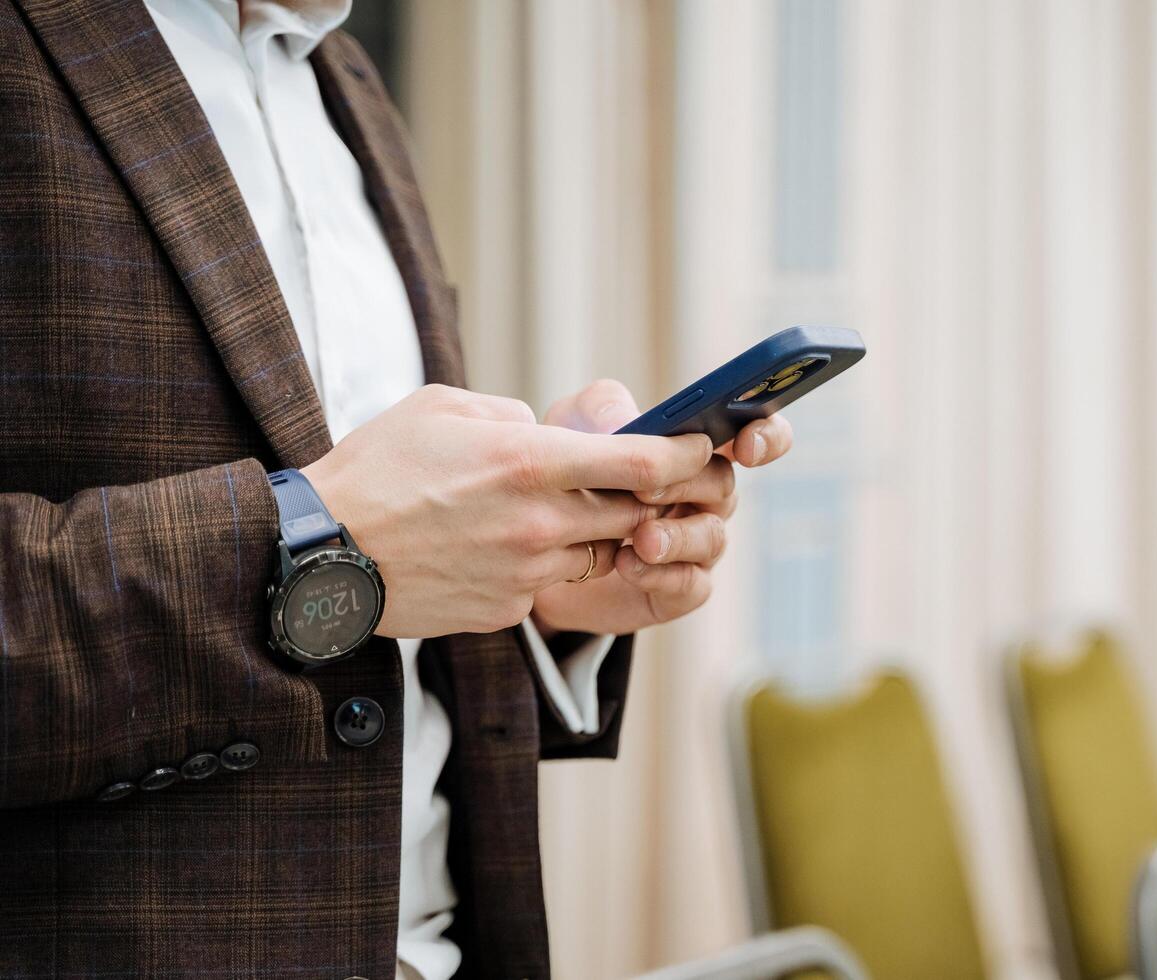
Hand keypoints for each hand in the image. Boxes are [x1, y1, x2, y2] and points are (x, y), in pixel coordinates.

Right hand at [300, 384, 710, 637]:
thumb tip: (550, 431)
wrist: (318, 557)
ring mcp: (525, 574)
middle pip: (635, 514)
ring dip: (594, 534)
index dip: (686, 456)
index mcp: (529, 463)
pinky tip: (500, 547)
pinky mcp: (507, 610)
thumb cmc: (375, 471)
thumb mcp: (442, 409)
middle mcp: (538, 523)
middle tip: (643, 481)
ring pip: (597, 553)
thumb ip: (512, 416)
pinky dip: (544, 564)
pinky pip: (550, 584)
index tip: (702, 447)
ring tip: (548, 511)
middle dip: (648, 498)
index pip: (643, 463)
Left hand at [530, 379, 793, 635]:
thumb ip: (601, 411)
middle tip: (643, 489)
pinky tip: (627, 564)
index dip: (766, 437)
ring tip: (639, 538)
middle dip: (687, 483)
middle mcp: (707, 496)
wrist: (539, 550)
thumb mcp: (571, 428)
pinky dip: (660, 574)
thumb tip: (629, 422)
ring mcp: (697, 546)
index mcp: (696, 449)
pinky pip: (690, 584)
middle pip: (724, 483)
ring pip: (711, 538)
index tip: (745, 445)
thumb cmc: (571, 477)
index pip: (757, 435)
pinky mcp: (678, 589)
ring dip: (676, 536)